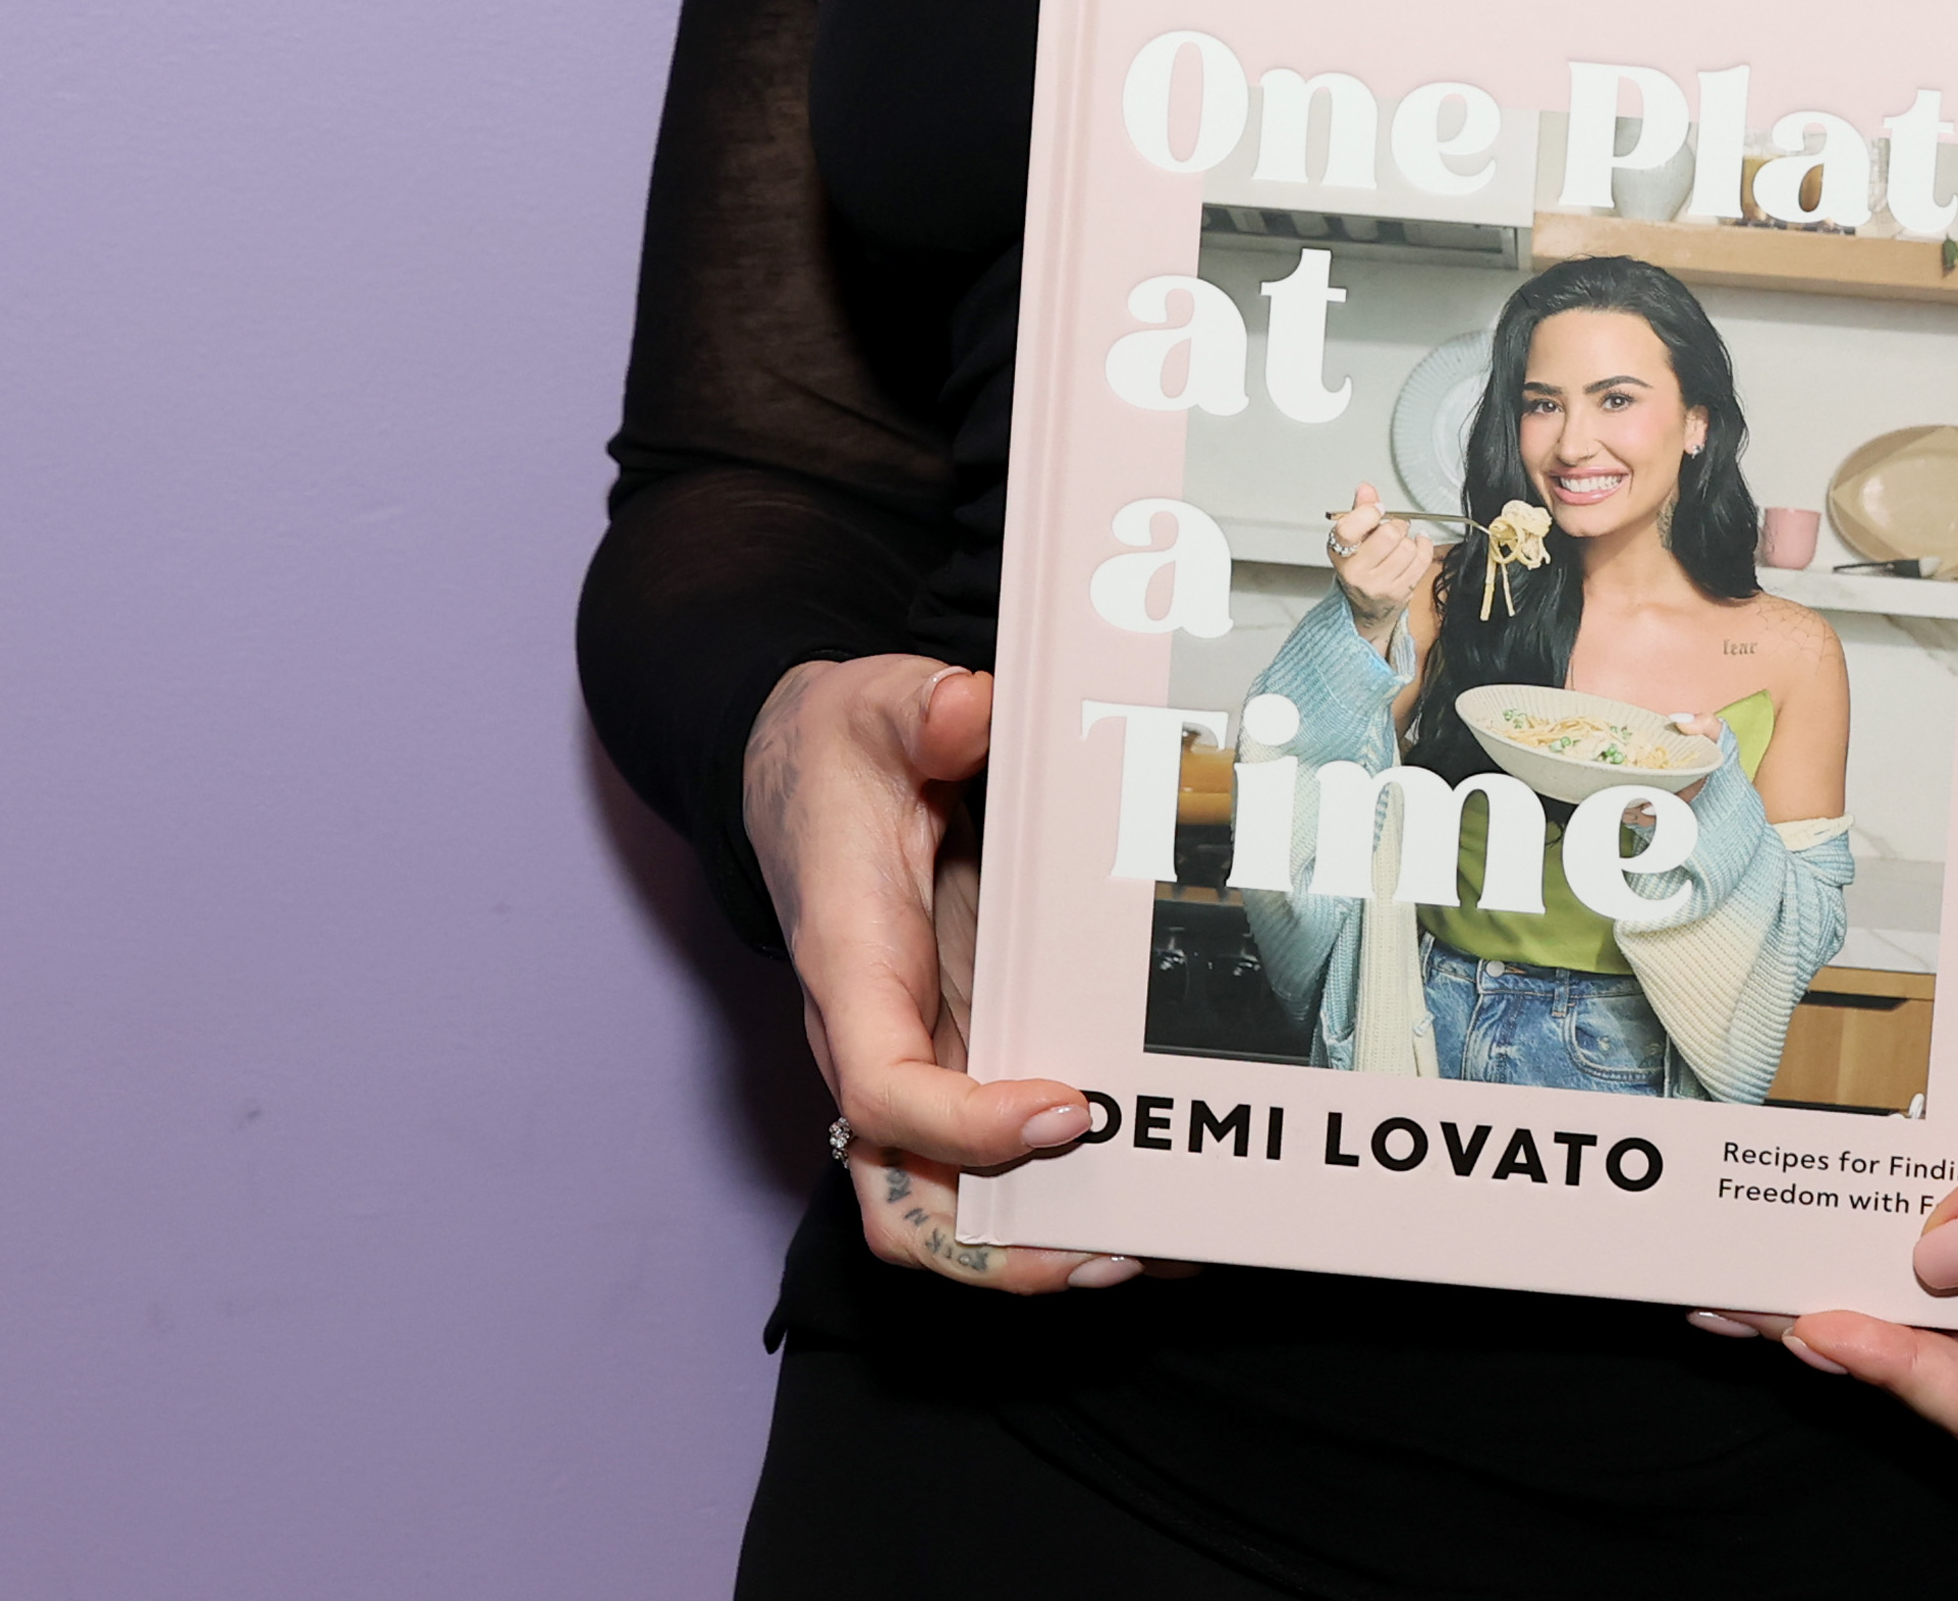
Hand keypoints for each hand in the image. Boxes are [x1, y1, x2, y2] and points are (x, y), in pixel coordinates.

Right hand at [744, 655, 1141, 1295]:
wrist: (807, 769)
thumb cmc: (842, 753)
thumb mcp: (874, 705)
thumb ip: (918, 710)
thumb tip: (966, 711)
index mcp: (849, 967)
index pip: (881, 1088)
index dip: (967, 1124)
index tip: (1066, 1107)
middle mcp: (874, 1040)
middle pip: (903, 1203)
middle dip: (1001, 1251)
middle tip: (1114, 1243)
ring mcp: (920, 1060)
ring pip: (946, 1210)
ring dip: (1035, 1249)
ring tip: (1151, 1242)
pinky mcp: (960, 1054)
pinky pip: (990, 1166)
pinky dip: (1056, 1197)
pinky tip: (1145, 1186)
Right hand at [1327, 480, 1434, 623]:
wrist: (1366, 605)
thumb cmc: (1360, 564)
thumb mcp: (1354, 536)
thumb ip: (1360, 509)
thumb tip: (1365, 488)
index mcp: (1339, 552)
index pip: (1349, 529)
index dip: (1367, 513)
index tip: (1378, 510)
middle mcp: (1356, 572)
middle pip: (1387, 536)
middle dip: (1396, 525)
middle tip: (1394, 527)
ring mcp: (1378, 585)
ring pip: (1407, 548)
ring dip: (1408, 540)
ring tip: (1401, 542)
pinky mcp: (1400, 593)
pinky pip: (1422, 561)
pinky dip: (1424, 547)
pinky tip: (1417, 544)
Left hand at [1744, 884, 1957, 1458]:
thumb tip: (1943, 1264)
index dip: (1913, 1386)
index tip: (1830, 1324)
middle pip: (1948, 1366)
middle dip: (1844, 1340)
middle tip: (1745, 1300)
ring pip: (1922, 1309)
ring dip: (1833, 1290)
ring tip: (1738, 1272)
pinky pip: (1919, 1237)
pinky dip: (1854, 1231)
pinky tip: (1792, 1205)